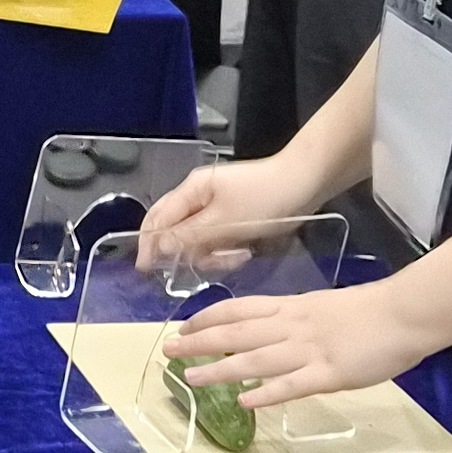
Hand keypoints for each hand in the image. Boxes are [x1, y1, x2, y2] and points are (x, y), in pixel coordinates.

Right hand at [139, 153, 321, 269]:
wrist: (305, 182)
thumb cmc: (265, 198)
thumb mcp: (225, 221)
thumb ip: (189, 235)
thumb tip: (160, 247)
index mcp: (192, 190)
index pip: (158, 218)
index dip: (149, 244)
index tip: (145, 270)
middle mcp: (199, 196)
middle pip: (176, 230)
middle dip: (188, 252)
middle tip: (208, 265)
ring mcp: (217, 206)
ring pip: (199, 239)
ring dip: (213, 253)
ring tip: (236, 256)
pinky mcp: (234, 216)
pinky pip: (218, 238)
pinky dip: (226, 249)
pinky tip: (244, 252)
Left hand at [162, 273, 437, 414]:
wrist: (404, 313)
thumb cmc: (370, 311)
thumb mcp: (323, 307)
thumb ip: (297, 320)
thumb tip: (273, 331)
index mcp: (293, 309)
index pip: (241, 309)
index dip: (209, 318)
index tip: (184, 326)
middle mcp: (293, 327)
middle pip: (238, 333)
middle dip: (200, 342)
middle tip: (170, 351)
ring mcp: (310, 350)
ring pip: (256, 359)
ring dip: (221, 369)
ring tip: (192, 378)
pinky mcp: (330, 373)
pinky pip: (292, 384)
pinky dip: (267, 393)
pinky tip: (245, 402)